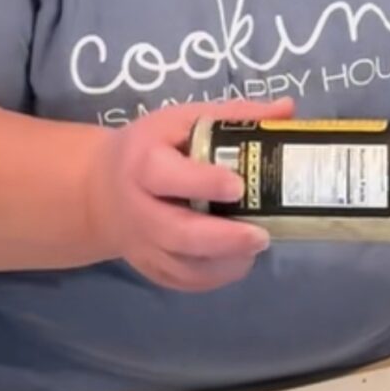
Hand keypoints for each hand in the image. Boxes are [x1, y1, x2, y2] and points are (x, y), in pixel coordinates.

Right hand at [90, 100, 293, 292]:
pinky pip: (182, 281)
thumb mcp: (183, 120)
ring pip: (182, 266)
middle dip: (222, 239)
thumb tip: (287, 109)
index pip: (166, 176)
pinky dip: (213, 277)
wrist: (102, 189)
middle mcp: (138, 209)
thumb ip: (233, 116)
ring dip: (223, 263)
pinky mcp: (150, 267)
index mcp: (143, 163)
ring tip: (255, 248)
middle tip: (261, 236)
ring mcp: (142, 244)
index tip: (238, 185)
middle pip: (176, 232)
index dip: (202, 182)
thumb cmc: (151, 147)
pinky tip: (237, 261)